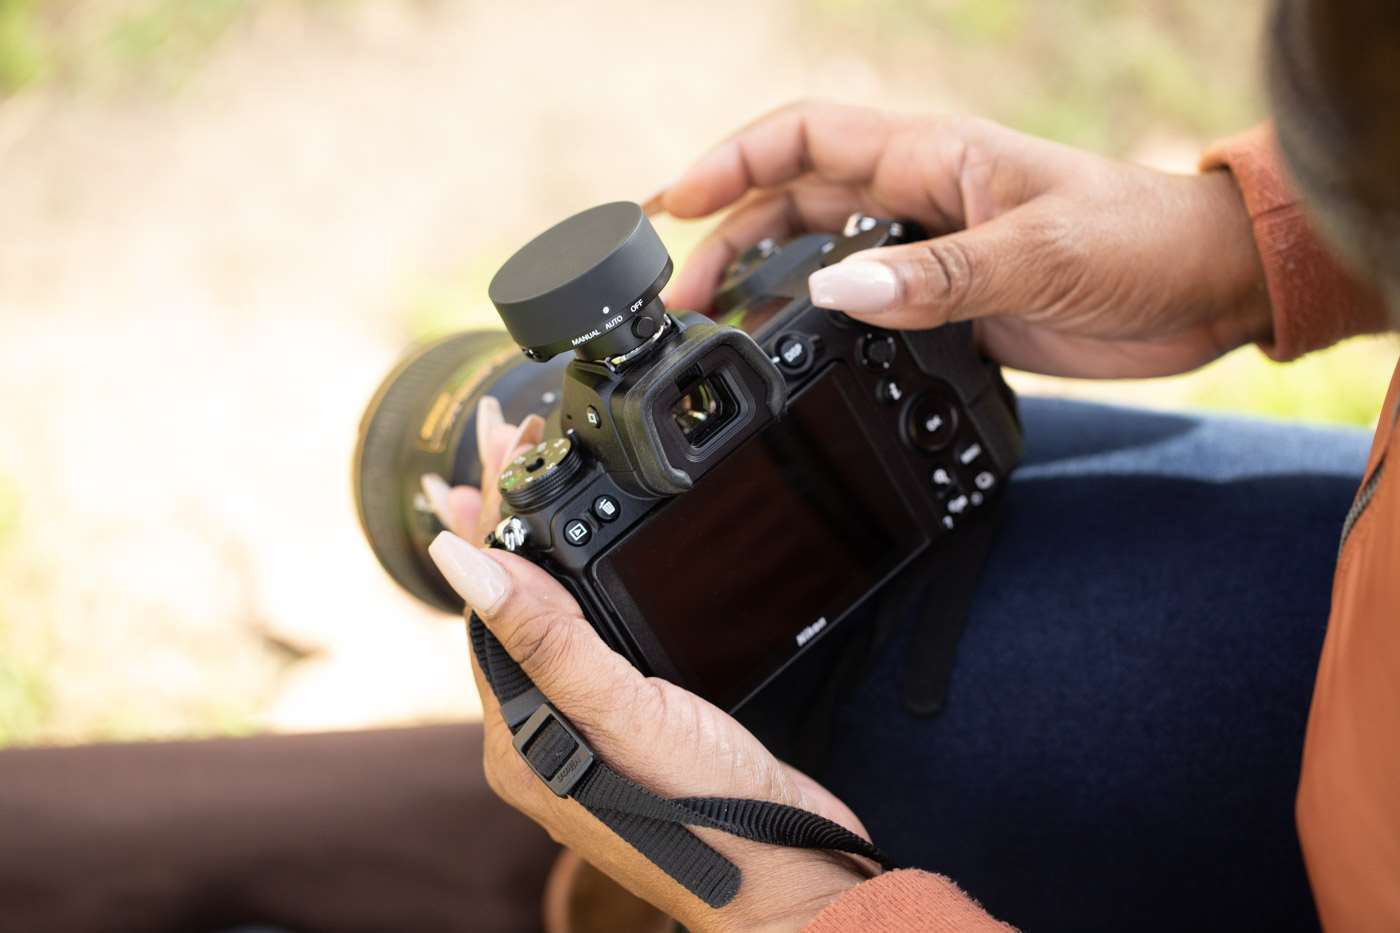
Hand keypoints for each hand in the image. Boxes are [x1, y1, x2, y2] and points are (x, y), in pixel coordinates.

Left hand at [422, 399, 871, 930]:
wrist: (789, 876)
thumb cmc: (708, 814)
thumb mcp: (623, 711)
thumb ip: (545, 638)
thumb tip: (459, 562)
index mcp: (518, 736)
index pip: (485, 605)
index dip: (487, 519)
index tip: (494, 444)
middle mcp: (539, 737)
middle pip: (507, 609)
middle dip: (501, 521)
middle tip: (503, 441)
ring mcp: (582, 736)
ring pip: (545, 625)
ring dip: (535, 550)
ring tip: (519, 486)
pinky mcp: (628, 731)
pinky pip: (584, 646)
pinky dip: (575, 592)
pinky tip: (582, 570)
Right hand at [654, 100, 1271, 378]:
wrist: (1206, 290)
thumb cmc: (1141, 242)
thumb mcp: (1038, 254)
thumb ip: (935, 276)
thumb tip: (830, 289)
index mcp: (933, 157)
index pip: (806, 138)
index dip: (731, 162)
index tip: (674, 202)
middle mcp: (920, 199)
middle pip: (793, 204)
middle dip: (728, 242)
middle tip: (685, 300)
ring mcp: (930, 254)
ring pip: (819, 259)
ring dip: (765, 288)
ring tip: (721, 335)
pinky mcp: (950, 305)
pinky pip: (864, 312)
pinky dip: (820, 332)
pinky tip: (796, 362)